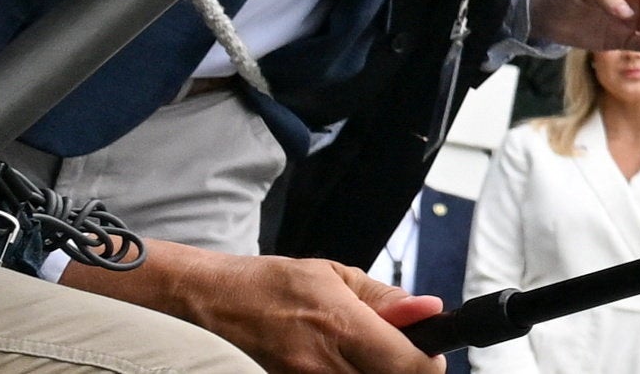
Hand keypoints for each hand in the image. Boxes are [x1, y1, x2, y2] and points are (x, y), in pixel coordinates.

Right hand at [66, 241, 440, 373]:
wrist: (210, 305)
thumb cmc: (270, 285)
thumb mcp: (334, 275)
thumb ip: (385, 299)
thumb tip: (429, 310)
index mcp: (342, 327)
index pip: (411, 365)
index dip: (429, 361)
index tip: (428, 350)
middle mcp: (324, 366)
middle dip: (403, 369)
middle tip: (396, 355)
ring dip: (376, 373)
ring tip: (362, 355)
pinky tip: (339, 364)